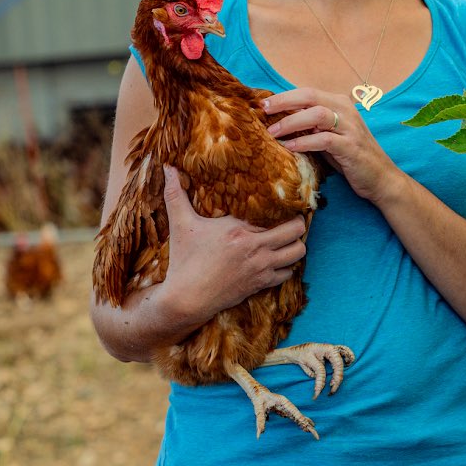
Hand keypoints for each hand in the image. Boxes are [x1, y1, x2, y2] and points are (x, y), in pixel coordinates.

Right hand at [158, 165, 308, 323]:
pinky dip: (287, 265)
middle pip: (297, 231)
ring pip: (297, 253)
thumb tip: (166, 166)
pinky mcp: (260, 285)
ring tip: (287, 239)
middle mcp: (256, 249)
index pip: (277, 213)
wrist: (187, 299)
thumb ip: (175, 194)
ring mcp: (261, 268)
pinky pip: (288, 273)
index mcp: (240, 230)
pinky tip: (277, 259)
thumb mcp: (180, 224)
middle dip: (298, 223)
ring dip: (295, 245)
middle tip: (291, 218)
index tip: (284, 200)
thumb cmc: (184, 260)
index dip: (283, 205)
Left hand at [262, 89, 402, 202]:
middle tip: (263, 110)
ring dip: (291, 122)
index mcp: (340, 103)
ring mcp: (350, 128)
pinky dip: (304, 142)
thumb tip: (281, 120)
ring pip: (316, 115)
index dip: (284, 96)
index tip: (264, 104)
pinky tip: (290, 146)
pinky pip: (324, 139)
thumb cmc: (351, 157)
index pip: (308, 92)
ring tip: (273, 132)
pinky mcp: (351, 147)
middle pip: (310, 96)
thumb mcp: (329, 137)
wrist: (381, 178)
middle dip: (284, 102)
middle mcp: (346, 110)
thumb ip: (311, 126)